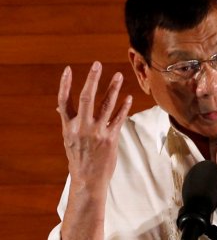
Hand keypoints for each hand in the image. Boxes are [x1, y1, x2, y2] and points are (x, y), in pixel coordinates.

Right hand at [57, 61, 132, 191]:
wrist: (88, 180)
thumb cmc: (78, 158)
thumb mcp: (69, 139)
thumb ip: (68, 121)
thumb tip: (60, 107)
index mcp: (69, 127)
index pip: (64, 101)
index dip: (65, 84)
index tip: (68, 69)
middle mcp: (82, 127)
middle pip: (86, 97)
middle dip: (92, 79)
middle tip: (97, 64)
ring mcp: (97, 132)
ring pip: (106, 104)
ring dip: (113, 88)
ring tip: (119, 75)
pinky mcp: (111, 138)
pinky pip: (119, 118)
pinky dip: (124, 107)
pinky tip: (128, 97)